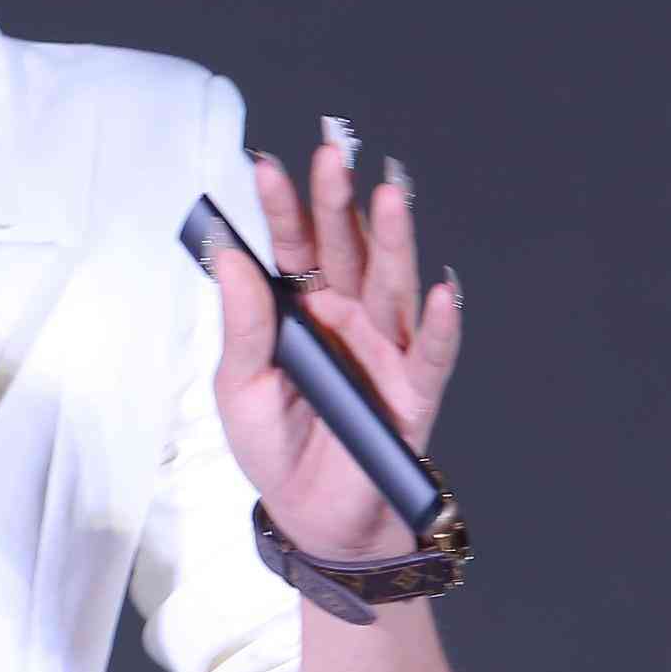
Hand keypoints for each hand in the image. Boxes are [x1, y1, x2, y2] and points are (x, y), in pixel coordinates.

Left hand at [205, 127, 464, 557]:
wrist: (313, 517)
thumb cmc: (274, 446)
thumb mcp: (241, 386)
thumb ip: (243, 323)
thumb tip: (228, 254)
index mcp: (301, 310)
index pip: (292, 248)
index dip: (282, 209)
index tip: (266, 165)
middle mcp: (348, 316)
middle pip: (346, 249)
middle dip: (338, 202)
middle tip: (332, 154)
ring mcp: (387, 348)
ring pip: (393, 283)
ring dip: (393, 240)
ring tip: (389, 196)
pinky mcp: (416, 391)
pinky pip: (434, 354)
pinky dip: (443, 325)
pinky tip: (443, 292)